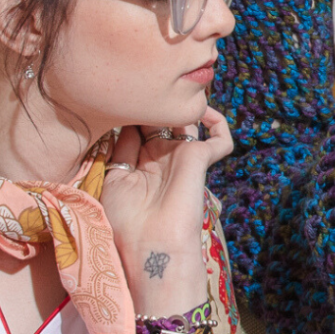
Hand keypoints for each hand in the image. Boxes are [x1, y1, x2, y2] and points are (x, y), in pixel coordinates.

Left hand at [101, 106, 232, 310]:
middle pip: (161, 119)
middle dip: (155, 102)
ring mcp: (182, 158)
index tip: (124, 93)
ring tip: (171, 92)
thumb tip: (123, 120)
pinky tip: (203, 112)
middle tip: (148, 85)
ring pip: (188, 121)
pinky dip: (217, 121)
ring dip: (181, 104)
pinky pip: (220, 137)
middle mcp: (161, 158)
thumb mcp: (114, 181)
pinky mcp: (201, 160)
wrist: (152, 248)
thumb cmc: (127, 223)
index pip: (137, 128)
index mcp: (137, 164)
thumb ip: (120, 149)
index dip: (132, 110)